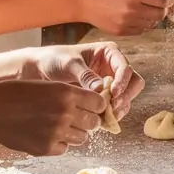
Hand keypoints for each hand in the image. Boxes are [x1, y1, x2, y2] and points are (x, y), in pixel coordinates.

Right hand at [0, 80, 102, 155]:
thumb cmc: (17, 94)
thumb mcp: (48, 86)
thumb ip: (70, 95)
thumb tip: (92, 104)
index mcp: (67, 93)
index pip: (99, 103)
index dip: (96, 106)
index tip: (90, 107)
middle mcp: (65, 113)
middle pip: (94, 123)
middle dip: (88, 120)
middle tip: (76, 118)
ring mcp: (57, 132)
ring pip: (82, 138)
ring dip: (74, 133)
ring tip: (58, 126)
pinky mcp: (46, 148)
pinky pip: (65, 148)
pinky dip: (59, 143)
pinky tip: (45, 134)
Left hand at [26, 41, 144, 119]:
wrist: (40, 70)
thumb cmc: (54, 60)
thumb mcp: (69, 64)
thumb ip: (85, 75)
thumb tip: (101, 89)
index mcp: (109, 52)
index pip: (125, 67)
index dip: (123, 81)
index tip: (113, 94)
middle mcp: (114, 66)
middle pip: (133, 81)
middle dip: (126, 95)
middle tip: (113, 108)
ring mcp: (111, 81)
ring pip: (127, 95)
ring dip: (121, 107)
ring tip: (107, 117)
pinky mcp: (105, 95)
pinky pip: (116, 105)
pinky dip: (113, 113)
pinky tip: (103, 121)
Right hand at [78, 0, 173, 34]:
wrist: (83, 1)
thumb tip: (166, 0)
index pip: (163, 0)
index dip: (168, 0)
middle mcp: (131, 8)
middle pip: (160, 14)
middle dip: (163, 10)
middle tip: (160, 7)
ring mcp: (126, 22)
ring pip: (151, 24)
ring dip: (153, 18)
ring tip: (147, 12)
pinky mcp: (121, 31)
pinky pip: (141, 31)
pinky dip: (143, 25)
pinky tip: (138, 18)